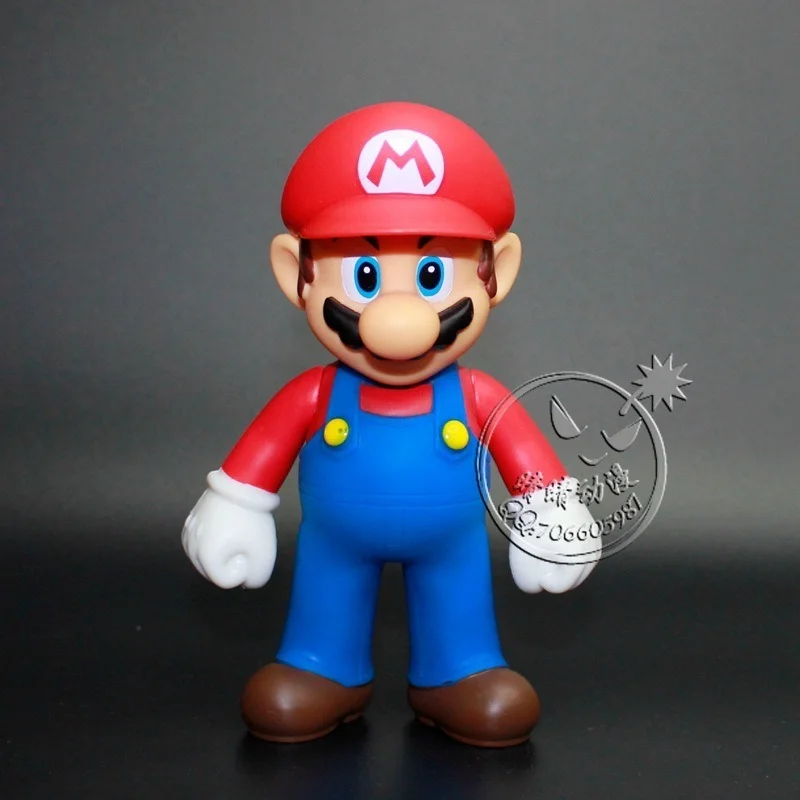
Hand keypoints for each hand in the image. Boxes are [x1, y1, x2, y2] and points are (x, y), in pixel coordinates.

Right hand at [181, 470, 279, 588]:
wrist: (242, 482)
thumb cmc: (253, 519)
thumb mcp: (264, 555)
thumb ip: (256, 579)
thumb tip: (245, 582)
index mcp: (205, 557)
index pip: (226, 581)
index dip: (243, 568)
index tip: (249, 549)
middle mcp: (191, 547)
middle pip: (212, 572)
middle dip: (230, 563)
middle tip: (245, 543)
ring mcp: (188, 533)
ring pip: (204, 560)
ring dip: (220, 555)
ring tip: (236, 536)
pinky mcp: (189, 522)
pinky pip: (199, 545)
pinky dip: (211, 544)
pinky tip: (224, 532)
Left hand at [507, 479, 600, 593]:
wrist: (545, 488)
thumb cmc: (534, 521)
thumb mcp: (523, 555)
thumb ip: (528, 581)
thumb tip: (536, 587)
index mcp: (579, 560)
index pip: (560, 586)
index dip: (544, 579)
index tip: (536, 565)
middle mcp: (592, 552)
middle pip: (573, 579)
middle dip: (555, 574)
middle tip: (540, 560)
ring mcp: (595, 540)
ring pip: (579, 567)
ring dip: (563, 565)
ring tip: (548, 550)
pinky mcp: (592, 530)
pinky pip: (582, 552)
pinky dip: (570, 553)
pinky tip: (557, 542)